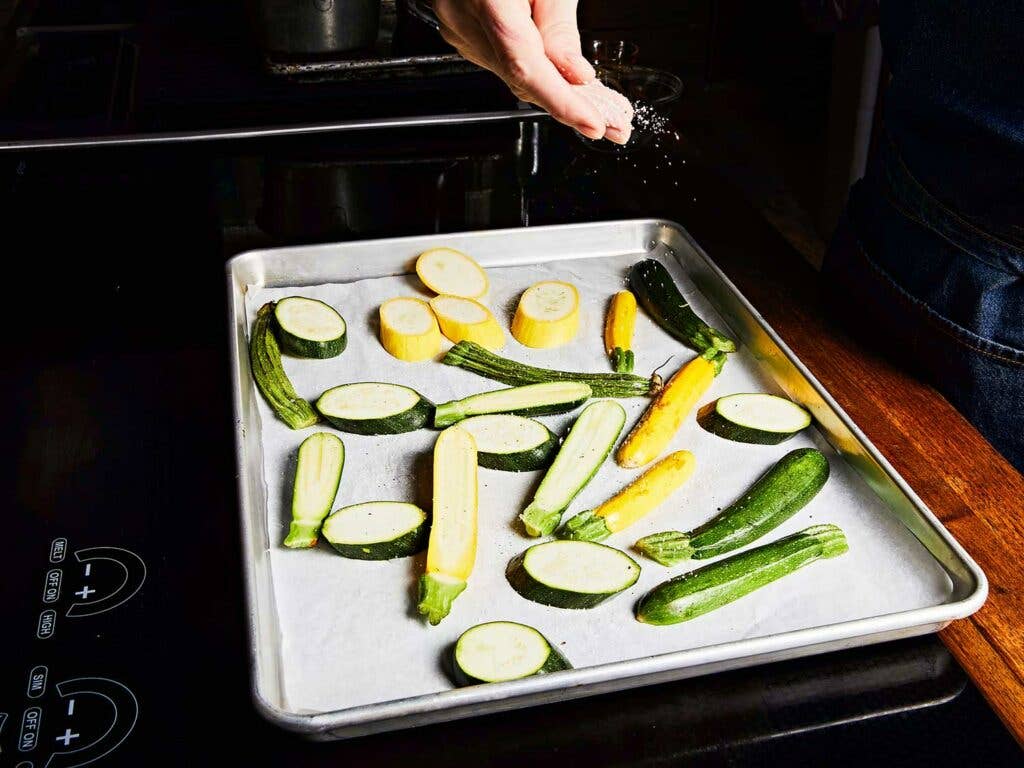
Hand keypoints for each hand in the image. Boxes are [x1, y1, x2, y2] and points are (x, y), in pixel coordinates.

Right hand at [435, 0, 631, 143]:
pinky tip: (564, 84)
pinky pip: (501, 59)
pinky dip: (534, 74)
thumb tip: (575, 75)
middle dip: (571, 106)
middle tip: (614, 124)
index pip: (527, 69)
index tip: (594, 123)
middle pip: (522, 78)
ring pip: (512, 73)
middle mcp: (462, 17)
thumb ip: (558, 26)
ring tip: (599, 108)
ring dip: (556, 95)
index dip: (563, 103)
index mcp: (486, 0)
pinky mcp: (459, 25)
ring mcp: (457, 25)